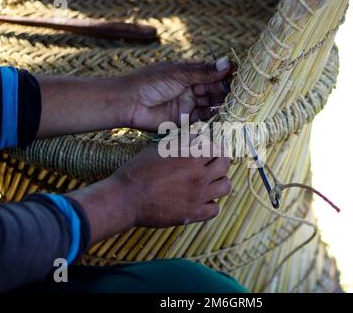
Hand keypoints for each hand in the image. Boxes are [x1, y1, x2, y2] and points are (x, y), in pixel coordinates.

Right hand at [66, 137, 231, 243]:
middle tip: (212, 162)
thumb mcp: (159, 148)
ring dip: (219, 181)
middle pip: (225, 164)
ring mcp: (198, 196)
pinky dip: (211, 204)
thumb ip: (181, 142)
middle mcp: (199, 175)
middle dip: (220, 160)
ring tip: (210, 181)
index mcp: (191, 156)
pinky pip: (215, 209)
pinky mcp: (193, 214)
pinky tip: (202, 200)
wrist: (126, 198)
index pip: (216, 146)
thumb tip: (196, 137)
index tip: (208, 148)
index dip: (212, 146)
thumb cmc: (139, 170)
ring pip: (226, 186)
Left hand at [118, 57, 233, 130]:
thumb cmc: (150, 82)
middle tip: (242, 94)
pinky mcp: (184, 120)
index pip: (213, 72)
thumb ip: (204, 72)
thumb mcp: (179, 74)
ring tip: (236, 105)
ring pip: (211, 104)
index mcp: (188, 72)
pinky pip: (203, 119)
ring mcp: (188, 104)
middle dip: (227, 91)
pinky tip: (224, 116)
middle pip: (214, 89)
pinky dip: (213, 117)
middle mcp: (190, 88)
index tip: (242, 76)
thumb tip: (229, 62)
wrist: (128, 103)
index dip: (227, 74)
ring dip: (222, 104)